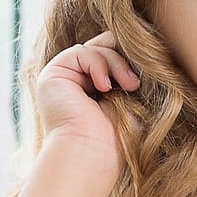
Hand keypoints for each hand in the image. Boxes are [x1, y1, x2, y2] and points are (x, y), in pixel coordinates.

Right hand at [37, 29, 141, 169]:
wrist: (94, 153)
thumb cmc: (117, 136)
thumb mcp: (130, 98)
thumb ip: (128, 71)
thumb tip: (138, 44)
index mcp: (92, 89)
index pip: (111, 57)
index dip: (128, 59)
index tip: (143, 78)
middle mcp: (75, 82)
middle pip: (103, 47)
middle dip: (123, 59)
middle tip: (134, 84)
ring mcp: (63, 78)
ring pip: (95, 49)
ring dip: (116, 64)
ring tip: (128, 87)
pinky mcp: (53, 74)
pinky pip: (81, 52)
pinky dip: (98, 64)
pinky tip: (104, 88)